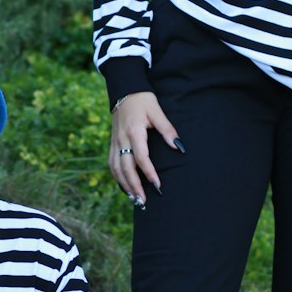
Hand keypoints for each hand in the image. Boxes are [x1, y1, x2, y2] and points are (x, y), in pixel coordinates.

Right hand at [109, 92, 181, 206]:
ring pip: (116, 168)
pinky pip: (112, 163)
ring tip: (134, 198)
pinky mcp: (112, 143)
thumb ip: (167, 130)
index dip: (149, 173)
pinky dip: (117, 177)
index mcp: (134, 132)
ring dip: (124, 185)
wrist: (125, 90)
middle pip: (126, 168)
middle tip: (143, 201)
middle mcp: (122, 140)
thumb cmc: (143, 100)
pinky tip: (124, 186)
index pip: (141, 158)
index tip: (157, 185)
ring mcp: (115, 142)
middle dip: (134, 186)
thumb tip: (179, 147)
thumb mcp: (157, 112)